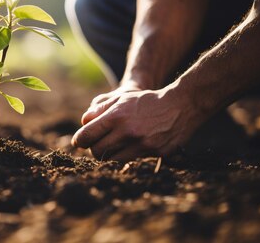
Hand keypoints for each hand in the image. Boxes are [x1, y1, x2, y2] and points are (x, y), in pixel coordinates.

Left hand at [72, 87, 206, 160]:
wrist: (180, 106)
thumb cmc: (146, 101)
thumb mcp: (122, 98)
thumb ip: (100, 108)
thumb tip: (83, 122)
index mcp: (116, 116)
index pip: (87, 135)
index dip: (79, 141)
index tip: (79, 142)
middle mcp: (127, 132)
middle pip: (97, 151)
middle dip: (93, 149)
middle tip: (96, 146)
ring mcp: (141, 144)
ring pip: (112, 160)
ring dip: (108, 156)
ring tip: (111, 148)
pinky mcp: (154, 153)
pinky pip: (131, 161)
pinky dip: (126, 157)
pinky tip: (128, 149)